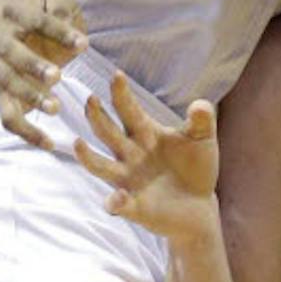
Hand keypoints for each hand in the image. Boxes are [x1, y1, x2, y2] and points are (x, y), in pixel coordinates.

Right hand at [0, 0, 87, 148]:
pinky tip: (49, 143)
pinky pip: (8, 118)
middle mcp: (1, 41)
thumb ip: (64, 10)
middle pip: (12, 55)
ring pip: (8, 87)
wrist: (11, 25)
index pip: (36, 20)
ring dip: (29, 98)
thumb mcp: (56, 0)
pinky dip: (25, 132)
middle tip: (57, 76)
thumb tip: (73, 33)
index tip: (85, 44)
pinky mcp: (2, 95)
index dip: (59, 32)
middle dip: (33, 66)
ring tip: (56, 107)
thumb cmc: (44, 13)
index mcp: (15, 13)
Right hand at [73, 72, 218, 242]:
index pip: (129, 110)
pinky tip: (118, 196)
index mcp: (146, 134)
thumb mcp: (203, 140)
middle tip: (90, 99)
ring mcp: (128, 180)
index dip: (122, 94)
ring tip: (77, 144)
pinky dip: (115, 201)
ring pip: (101, 167)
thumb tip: (200, 105)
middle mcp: (131, 155)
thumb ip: (202, 121)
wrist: (199, 207)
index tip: (117, 75)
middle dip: (98, 117)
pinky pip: (118, 203)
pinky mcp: (133, 206)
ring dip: (87, 157)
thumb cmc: (197, 168)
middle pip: (109, 133)